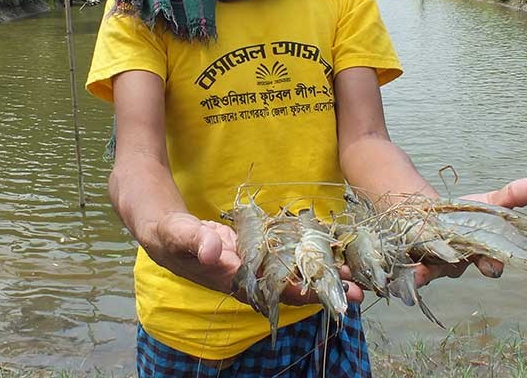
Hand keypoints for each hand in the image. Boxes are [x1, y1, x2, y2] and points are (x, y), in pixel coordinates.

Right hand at [150, 212, 365, 306]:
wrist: (165, 233)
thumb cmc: (169, 235)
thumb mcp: (177, 233)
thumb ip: (194, 240)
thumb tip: (215, 251)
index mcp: (232, 278)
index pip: (271, 290)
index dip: (300, 292)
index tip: (327, 292)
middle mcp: (248, 277)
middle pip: (292, 287)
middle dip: (324, 289)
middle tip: (360, 291)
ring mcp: (254, 265)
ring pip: (295, 273)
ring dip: (324, 274)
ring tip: (358, 274)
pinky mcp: (257, 251)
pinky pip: (288, 257)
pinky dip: (309, 255)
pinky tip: (334, 251)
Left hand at [414, 176, 526, 286]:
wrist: (416, 205)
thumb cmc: (459, 211)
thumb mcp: (489, 201)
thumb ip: (516, 195)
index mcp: (477, 253)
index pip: (489, 264)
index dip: (491, 266)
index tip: (492, 266)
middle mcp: (456, 264)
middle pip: (455, 269)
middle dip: (456, 267)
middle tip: (454, 264)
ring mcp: (432, 266)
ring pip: (431, 270)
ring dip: (427, 270)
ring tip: (421, 265)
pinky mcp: (408, 263)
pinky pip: (409, 273)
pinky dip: (409, 274)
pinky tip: (406, 272)